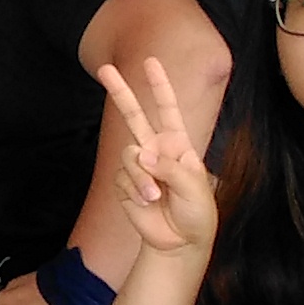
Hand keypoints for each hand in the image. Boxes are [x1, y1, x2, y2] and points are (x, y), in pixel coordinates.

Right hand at [98, 57, 220, 255]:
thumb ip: (170, 168)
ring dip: (141, 178)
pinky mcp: (125, 185)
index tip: (150, 62)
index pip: (167, 110)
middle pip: (133, 115)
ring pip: (129, 156)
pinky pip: (123, 179)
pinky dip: (135, 192)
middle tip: (106, 69)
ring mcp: (139, 167)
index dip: (159, 85)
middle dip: (120, 91)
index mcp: (177, 145)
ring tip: (155, 196)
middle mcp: (156, 151)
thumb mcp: (194, 188)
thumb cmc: (197, 213)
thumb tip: (143, 155)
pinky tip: (147, 203)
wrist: (180, 242)